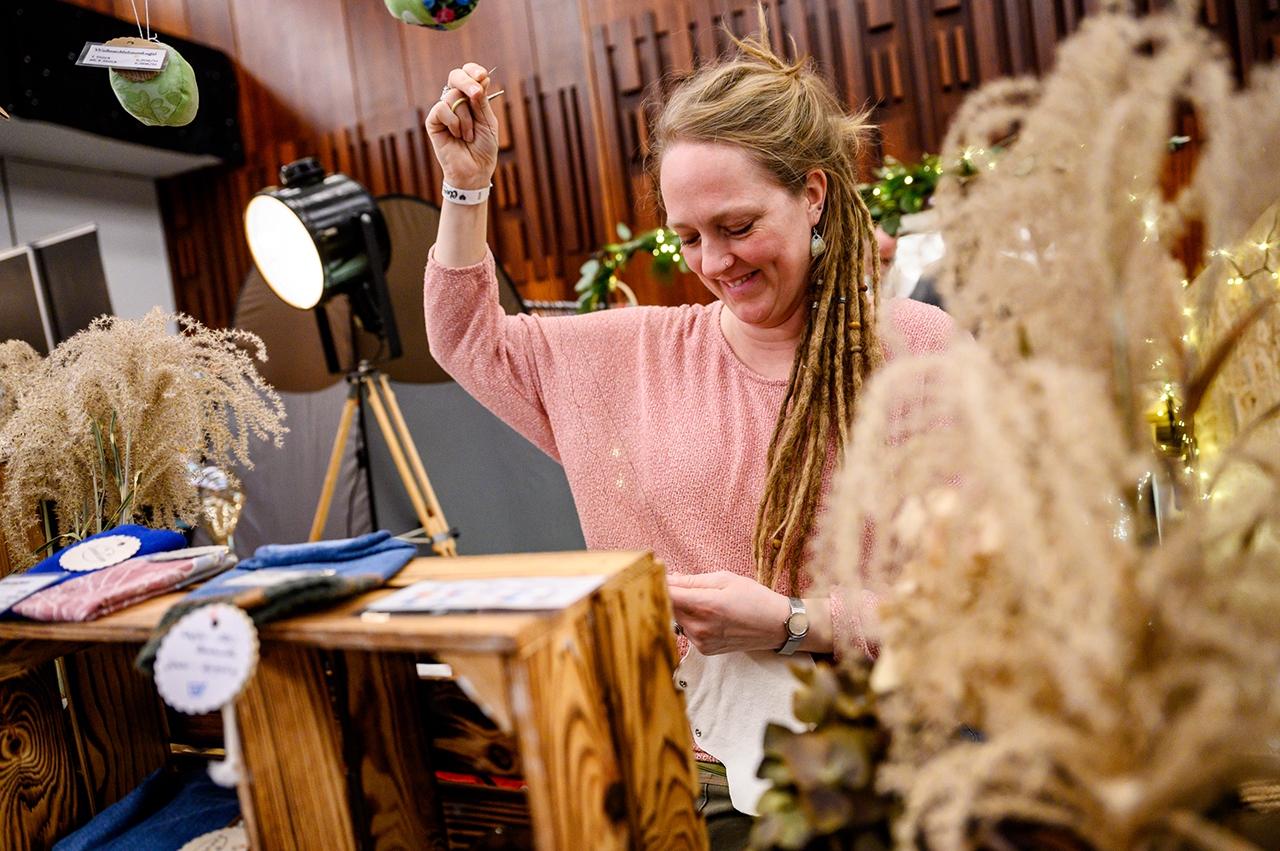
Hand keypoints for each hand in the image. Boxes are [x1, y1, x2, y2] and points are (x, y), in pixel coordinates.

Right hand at [425, 63, 499, 190]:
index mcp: (469, 99)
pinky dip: (454, 122)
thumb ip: (482, 101)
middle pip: (455, 76)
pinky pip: (442, 109)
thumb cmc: (483, 148)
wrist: (475, 171)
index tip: (482, 75)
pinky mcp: (433, 122)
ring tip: (469, 135)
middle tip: (476, 94)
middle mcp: (455, 102)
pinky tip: (457, 136)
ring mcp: (443, 111)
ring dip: (466, 118)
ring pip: (453, 97)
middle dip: (467, 83)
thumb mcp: (488, 121)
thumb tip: (482, 78)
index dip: (473, 71)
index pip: (467, 75)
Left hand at [667, 571, 791, 655]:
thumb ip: (693, 580)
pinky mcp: (705, 650)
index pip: (667, 594)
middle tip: (682, 584)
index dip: (659, 582)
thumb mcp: (725, 579)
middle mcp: (701, 627)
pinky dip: (691, 622)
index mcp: (706, 605)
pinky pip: (687, 632)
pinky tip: (708, 616)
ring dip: (681, 610)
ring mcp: (702, 641)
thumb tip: (669, 577)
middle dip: (671, 595)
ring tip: (702, 601)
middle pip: (668, 608)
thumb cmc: (754, 597)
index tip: (657, 574)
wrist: (776, 625)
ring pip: (676, 621)